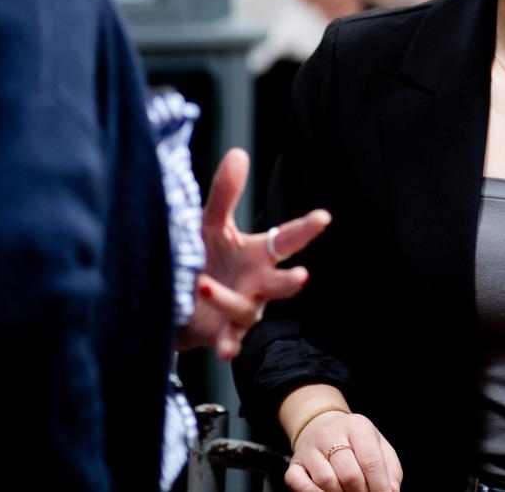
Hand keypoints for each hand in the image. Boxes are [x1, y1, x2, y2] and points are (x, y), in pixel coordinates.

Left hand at [176, 148, 331, 358]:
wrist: (180, 300)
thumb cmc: (205, 257)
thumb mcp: (211, 223)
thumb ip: (225, 193)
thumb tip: (239, 153)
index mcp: (258, 255)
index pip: (286, 239)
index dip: (306, 228)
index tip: (323, 217)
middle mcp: (258, 284)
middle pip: (281, 284)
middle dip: (291, 281)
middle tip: (302, 275)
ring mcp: (243, 311)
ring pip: (246, 309)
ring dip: (227, 299)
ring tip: (204, 284)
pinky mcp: (223, 333)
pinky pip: (229, 340)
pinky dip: (227, 344)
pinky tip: (223, 350)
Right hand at [285, 410, 402, 491]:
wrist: (323, 427)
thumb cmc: (356, 442)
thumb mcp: (378, 446)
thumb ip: (389, 469)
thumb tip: (391, 491)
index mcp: (357, 426)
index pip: (371, 461)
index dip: (380, 485)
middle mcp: (330, 433)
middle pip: (349, 474)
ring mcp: (310, 448)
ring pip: (327, 481)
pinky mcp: (294, 463)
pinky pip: (301, 485)